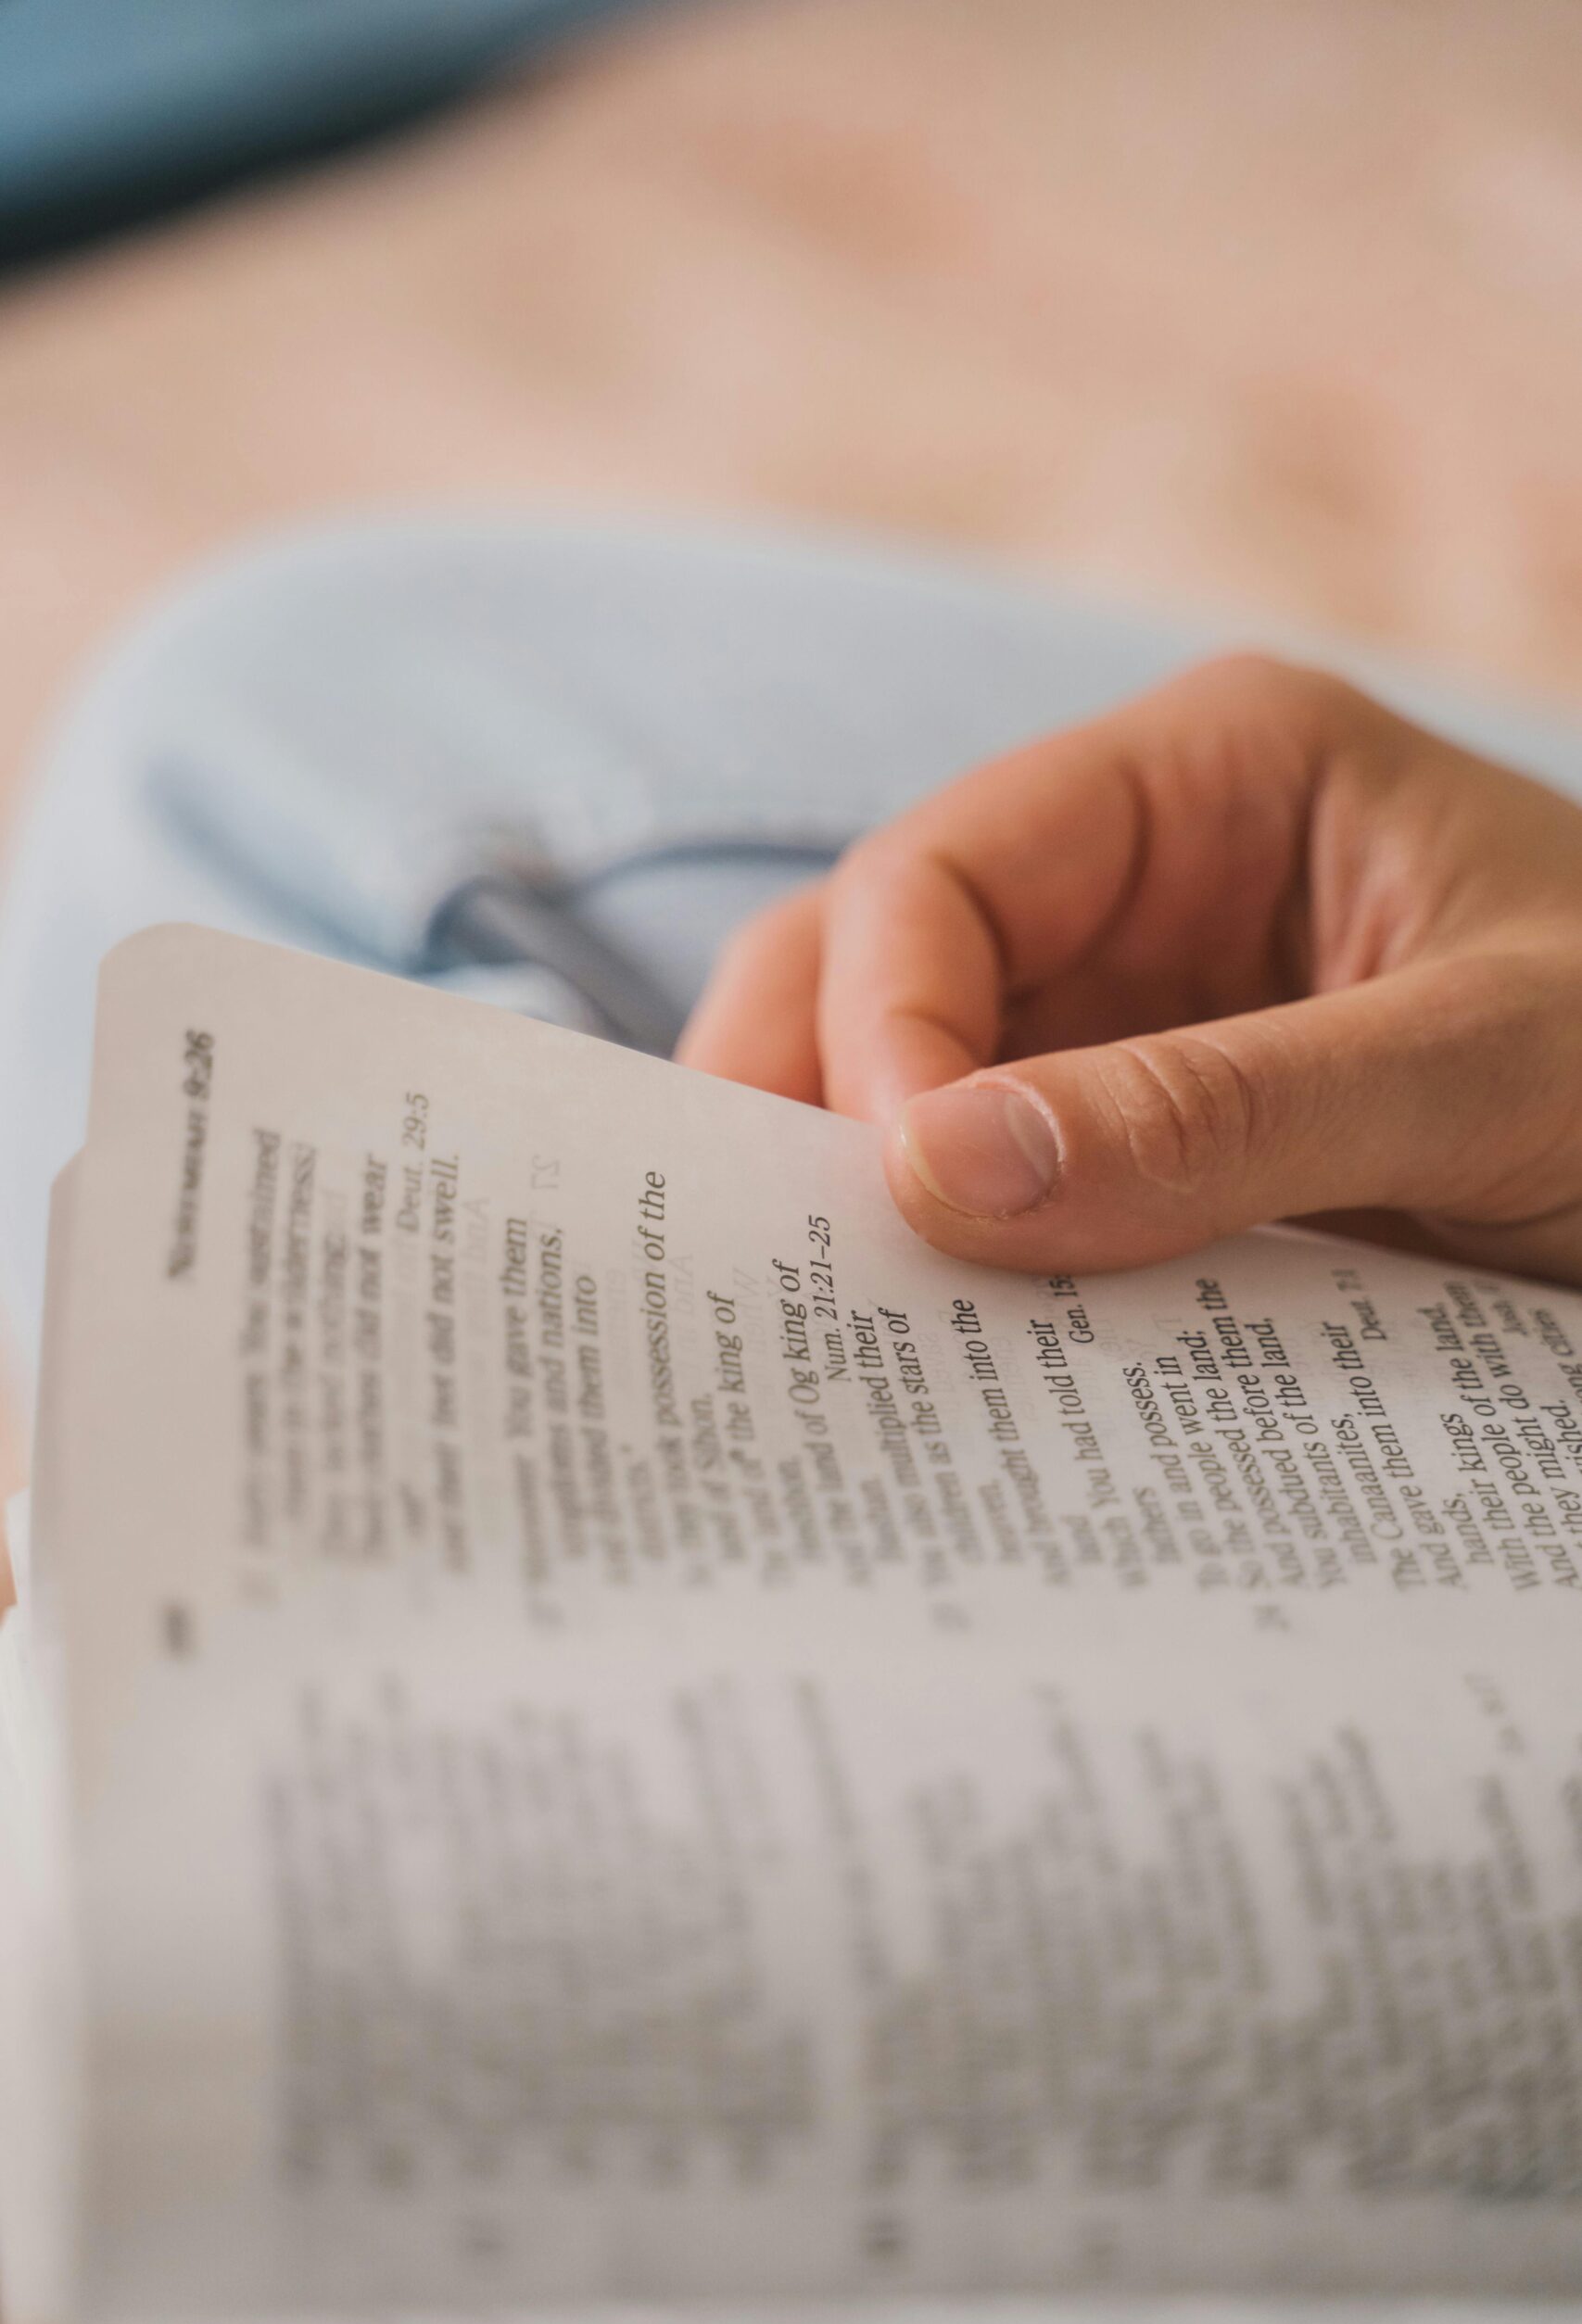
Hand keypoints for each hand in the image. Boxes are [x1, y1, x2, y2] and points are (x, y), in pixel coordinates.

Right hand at [679, 655, 1581, 1284]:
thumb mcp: (1491, 1069)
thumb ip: (1230, 1111)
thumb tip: (944, 1174)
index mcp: (1211, 778)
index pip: (943, 876)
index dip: (883, 1030)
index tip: (898, 1197)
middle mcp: (1141, 883)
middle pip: (874, 968)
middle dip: (803, 1107)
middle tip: (773, 1274)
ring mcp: (1134, 1021)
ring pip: (906, 1091)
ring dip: (856, 1201)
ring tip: (827, 1334)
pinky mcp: (1147, 1151)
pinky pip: (1002, 1198)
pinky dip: (952, 1274)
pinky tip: (933, 1361)